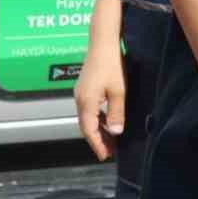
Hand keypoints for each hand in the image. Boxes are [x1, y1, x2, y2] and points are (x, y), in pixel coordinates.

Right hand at [74, 38, 126, 161]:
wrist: (103, 42)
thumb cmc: (111, 64)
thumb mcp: (118, 91)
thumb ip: (116, 112)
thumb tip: (115, 132)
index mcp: (86, 102)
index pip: (89, 130)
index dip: (97, 144)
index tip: (105, 156)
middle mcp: (80, 99)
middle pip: (86, 126)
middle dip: (97, 139)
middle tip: (110, 151)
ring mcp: (81, 92)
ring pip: (87, 117)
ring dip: (98, 129)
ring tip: (111, 139)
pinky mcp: (84, 87)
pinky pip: (89, 108)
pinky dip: (97, 118)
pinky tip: (108, 120)